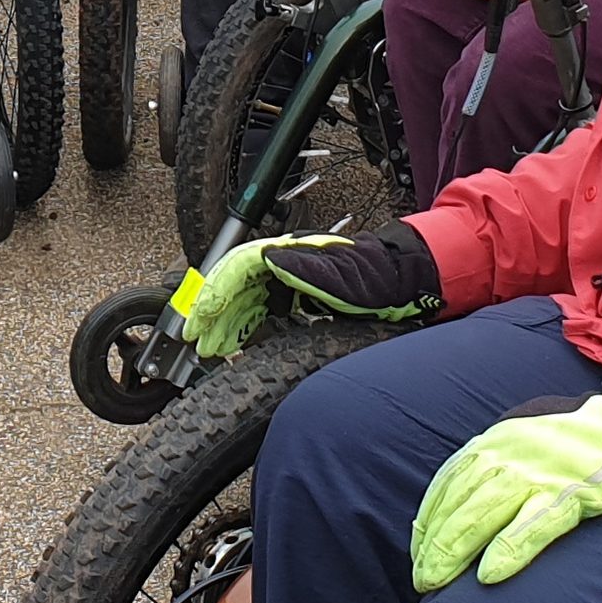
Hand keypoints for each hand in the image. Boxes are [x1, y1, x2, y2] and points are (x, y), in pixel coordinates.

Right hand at [180, 222, 444, 358]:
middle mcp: (285, 264)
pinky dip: (245, 327)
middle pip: (235, 286)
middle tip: (198, 342)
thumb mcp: (345, 279)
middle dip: (213, 315)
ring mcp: (290, 280)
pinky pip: (261, 310)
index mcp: (291, 254)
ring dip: (225, 324)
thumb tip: (268, 260)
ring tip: (211, 348)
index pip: (238, 268)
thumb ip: (308, 272)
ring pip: (245, 300)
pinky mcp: (297, 298)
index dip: (215, 294)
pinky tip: (238, 344)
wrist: (404, 284)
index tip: (200, 319)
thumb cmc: (377, 281)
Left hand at [409, 375, 601, 591]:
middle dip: (434, 543)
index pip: (449, 481)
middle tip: (420, 579)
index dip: (430, 519)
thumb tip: (462, 495)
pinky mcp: (573, 494)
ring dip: (454, 550)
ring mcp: (541, 474)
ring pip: (484, 514)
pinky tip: (489, 576)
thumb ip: (495, 459)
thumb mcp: (526, 435)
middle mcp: (511, 454)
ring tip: (435, 583)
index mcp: (497, 440)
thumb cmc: (577, 438)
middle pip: (460, 502)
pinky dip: (509, 550)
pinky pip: (534, 526)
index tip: (419, 550)